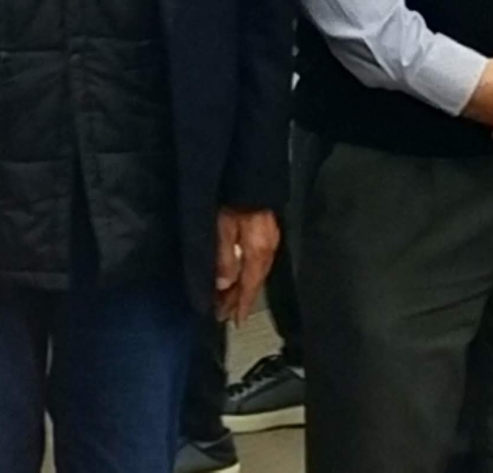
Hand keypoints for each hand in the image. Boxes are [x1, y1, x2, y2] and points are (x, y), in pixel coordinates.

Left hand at [214, 207, 279, 324]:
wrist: (250, 170)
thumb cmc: (233, 196)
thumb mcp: (222, 227)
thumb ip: (224, 257)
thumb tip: (224, 284)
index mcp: (258, 249)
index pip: (251, 284)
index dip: (242, 304)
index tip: (234, 321)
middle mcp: (268, 246)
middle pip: (255, 280)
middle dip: (240, 298)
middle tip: (225, 314)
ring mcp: (270, 237)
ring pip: (257, 270)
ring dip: (243, 286)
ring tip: (229, 298)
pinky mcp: (267, 229)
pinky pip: (258, 259)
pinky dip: (248, 272)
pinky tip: (240, 274)